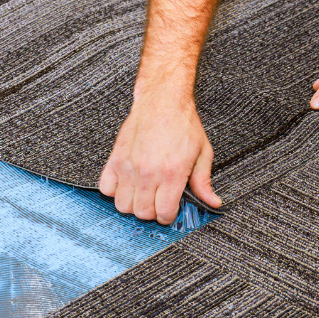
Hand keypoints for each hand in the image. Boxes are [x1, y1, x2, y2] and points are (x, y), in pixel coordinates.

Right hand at [99, 92, 221, 224]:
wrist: (162, 100)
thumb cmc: (183, 124)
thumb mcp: (203, 153)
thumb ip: (204, 182)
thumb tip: (213, 202)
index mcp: (172, 173)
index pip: (163, 212)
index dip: (168, 216)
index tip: (169, 211)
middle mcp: (148, 172)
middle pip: (142, 212)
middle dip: (151, 211)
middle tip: (157, 200)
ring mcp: (129, 167)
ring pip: (123, 205)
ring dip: (133, 204)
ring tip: (142, 193)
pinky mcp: (115, 159)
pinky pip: (106, 188)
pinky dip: (114, 191)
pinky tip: (127, 183)